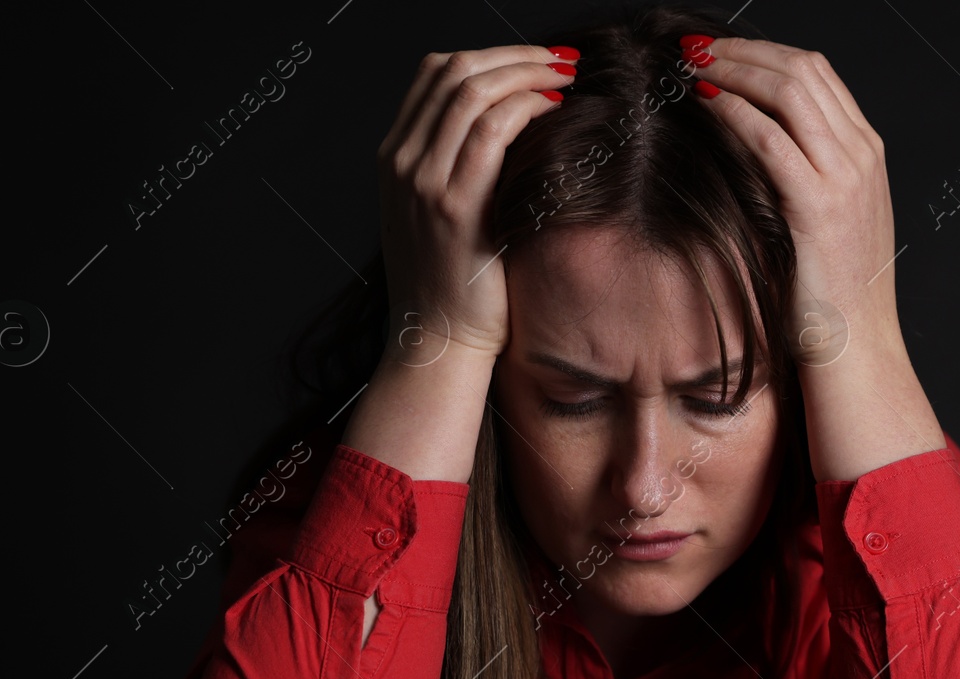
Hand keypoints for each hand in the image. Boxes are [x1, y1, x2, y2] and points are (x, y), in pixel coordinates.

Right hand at [376, 45, 577, 362]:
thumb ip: (457, 167)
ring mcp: (423, 182)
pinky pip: (491, 131)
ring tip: (564, 81)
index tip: (534, 63)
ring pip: (472, 91)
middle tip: (560, 62)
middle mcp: (402, 163)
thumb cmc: (453, 285)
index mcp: (395, 158)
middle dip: (514, 56)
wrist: (437, 341)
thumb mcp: (440, 215)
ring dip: (526, 74)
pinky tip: (554, 114)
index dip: (489, 55)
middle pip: (454, 70)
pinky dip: (527, 107)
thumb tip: (510, 123)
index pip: (434, 73)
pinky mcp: (455, 207)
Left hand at [679, 36, 899, 365]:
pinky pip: (771, 139)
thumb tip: (751, 153)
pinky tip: (704, 105)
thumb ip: (802, 181)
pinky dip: (735, 112)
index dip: (764, 53)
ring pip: (789, 91)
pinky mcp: (820, 206)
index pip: (816, 75)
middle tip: (695, 48)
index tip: (719, 52)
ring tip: (692, 65)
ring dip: (734, 69)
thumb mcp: (825, 226)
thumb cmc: (831, 300)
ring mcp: (846, 178)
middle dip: (744, 50)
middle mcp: (862, 156)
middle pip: (803, 68)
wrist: (857, 350)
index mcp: (866, 155)